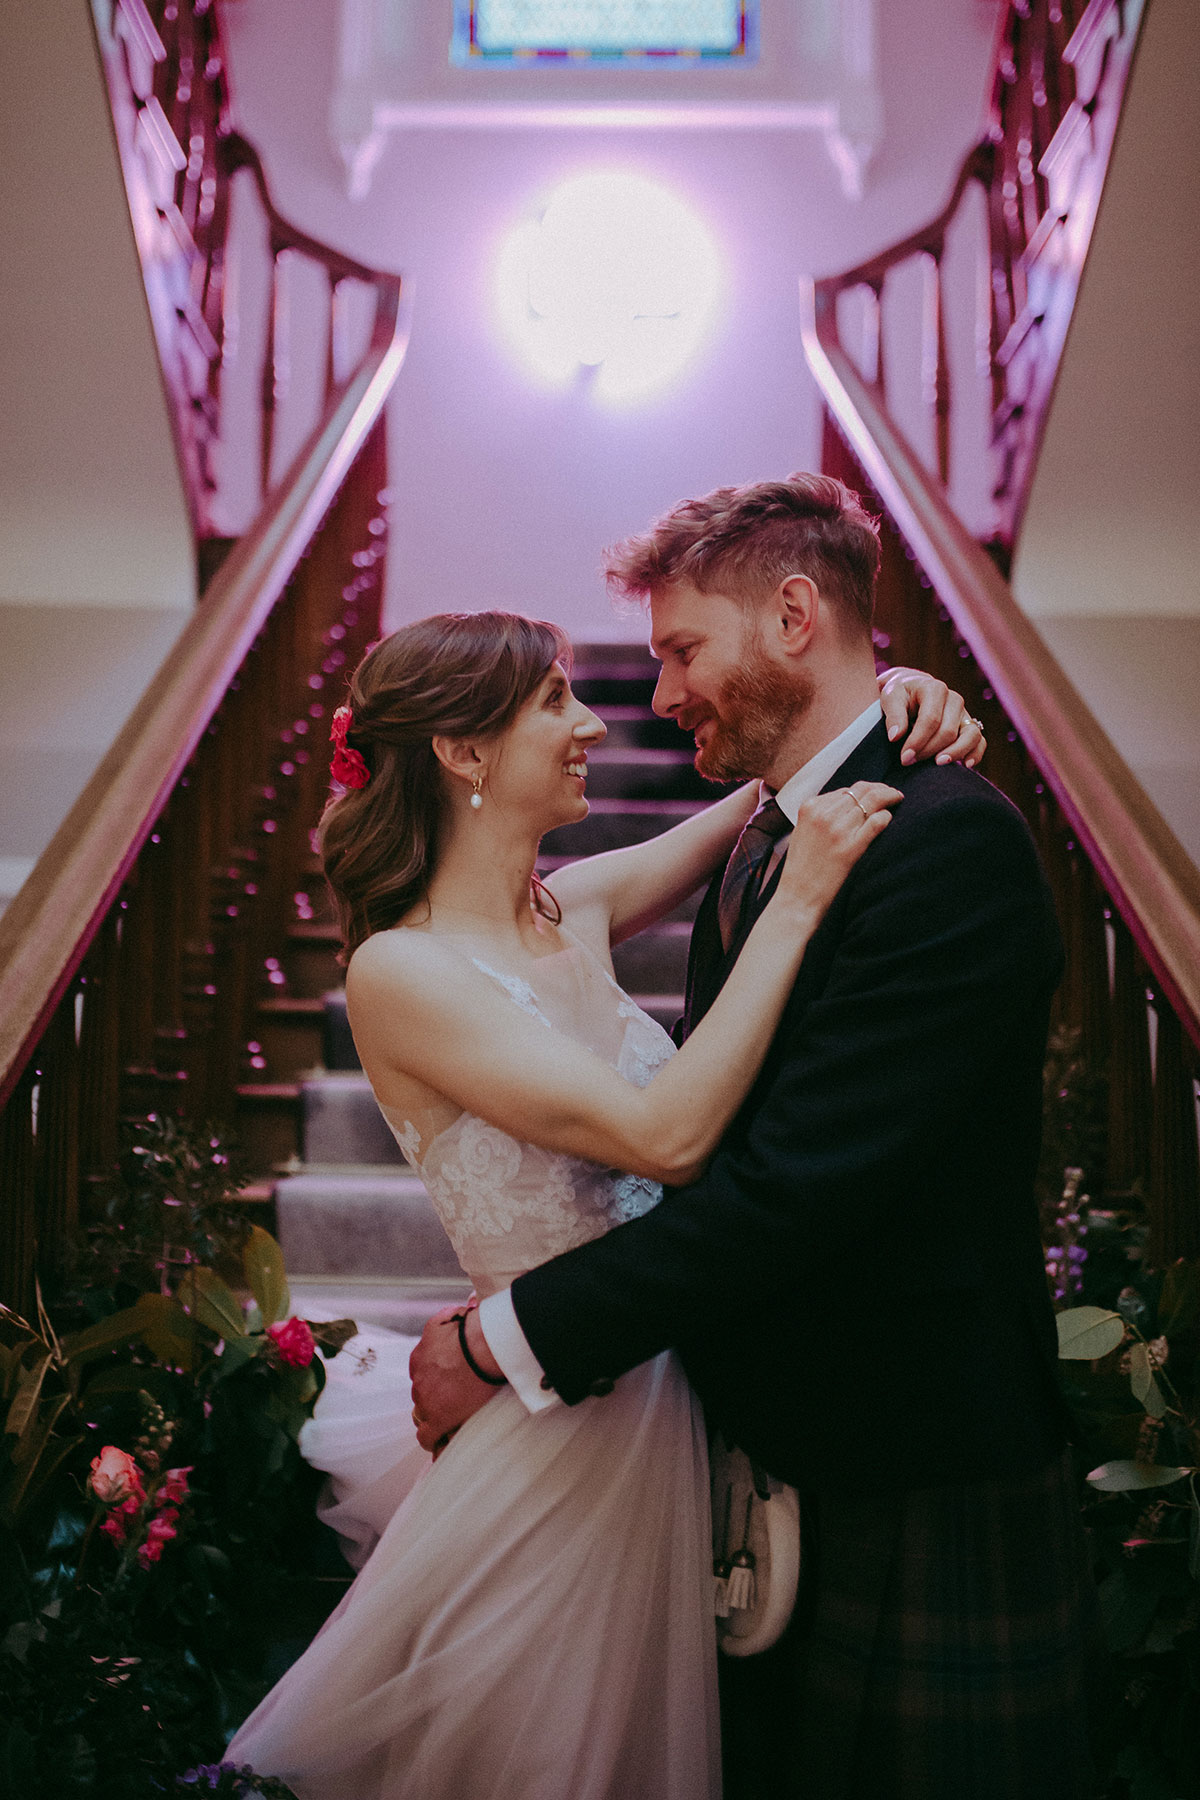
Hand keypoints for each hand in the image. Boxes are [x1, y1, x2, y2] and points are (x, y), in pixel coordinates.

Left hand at [409, 1301, 502, 1454]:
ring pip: (424, 1417)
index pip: (421, 1377)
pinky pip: (428, 1437)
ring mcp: (427, 1401)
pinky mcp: (439, 1418)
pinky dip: (434, 1441)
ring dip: (436, 1419)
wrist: (481, 1346)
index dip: (434, 1384)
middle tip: (453, 1402)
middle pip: (422, 1397)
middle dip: (435, 1400)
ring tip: (451, 1423)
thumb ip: (446, 1318)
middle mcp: (418, 1380)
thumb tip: (457, 1314)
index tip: (446, 1386)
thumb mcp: (449, 1317)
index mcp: (419, 1359)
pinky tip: (441, 1445)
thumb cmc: (472, 1330)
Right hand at [771, 781, 901, 924]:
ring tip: (897, 799)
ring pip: (872, 800)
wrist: (797, 896)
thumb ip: (820, 814)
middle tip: (893, 793)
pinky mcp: (851, 848)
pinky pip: (877, 822)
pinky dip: (886, 817)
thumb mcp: (802, 831)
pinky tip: (889, 819)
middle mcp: (824, 814)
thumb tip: (847, 803)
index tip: (875, 794)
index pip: (845, 790)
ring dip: (889, 797)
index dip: (863, 791)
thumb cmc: (801, 867)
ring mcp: (838, 830)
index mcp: (810, 807)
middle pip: (860, 790)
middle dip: (880, 788)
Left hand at [877, 668, 985, 768]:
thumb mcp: (891, 698)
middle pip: (948, 731)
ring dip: (955, 753)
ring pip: (970, 735)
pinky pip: (980, 741)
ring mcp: (964, 713)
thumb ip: (894, 716)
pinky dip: (975, 754)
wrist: (912, 690)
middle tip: (909, 761)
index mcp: (935, 689)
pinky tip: (965, 765)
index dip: (918, 741)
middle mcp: (954, 700)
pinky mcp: (969, 726)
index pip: (930, 719)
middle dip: (929, 750)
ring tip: (938, 764)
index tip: (905, 757)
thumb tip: (895, 737)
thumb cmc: (900, 695)